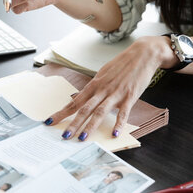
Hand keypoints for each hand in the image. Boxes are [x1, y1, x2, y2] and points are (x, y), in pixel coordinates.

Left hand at [45, 37, 172, 139]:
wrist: (142, 54)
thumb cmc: (121, 65)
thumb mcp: (102, 75)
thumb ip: (92, 89)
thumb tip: (79, 98)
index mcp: (94, 85)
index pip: (74, 102)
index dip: (62, 112)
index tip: (50, 121)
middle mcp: (102, 90)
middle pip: (84, 109)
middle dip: (73, 123)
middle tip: (64, 136)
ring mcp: (115, 93)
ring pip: (100, 112)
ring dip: (91, 126)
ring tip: (83, 138)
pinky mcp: (130, 96)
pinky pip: (123, 112)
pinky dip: (119, 123)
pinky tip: (114, 133)